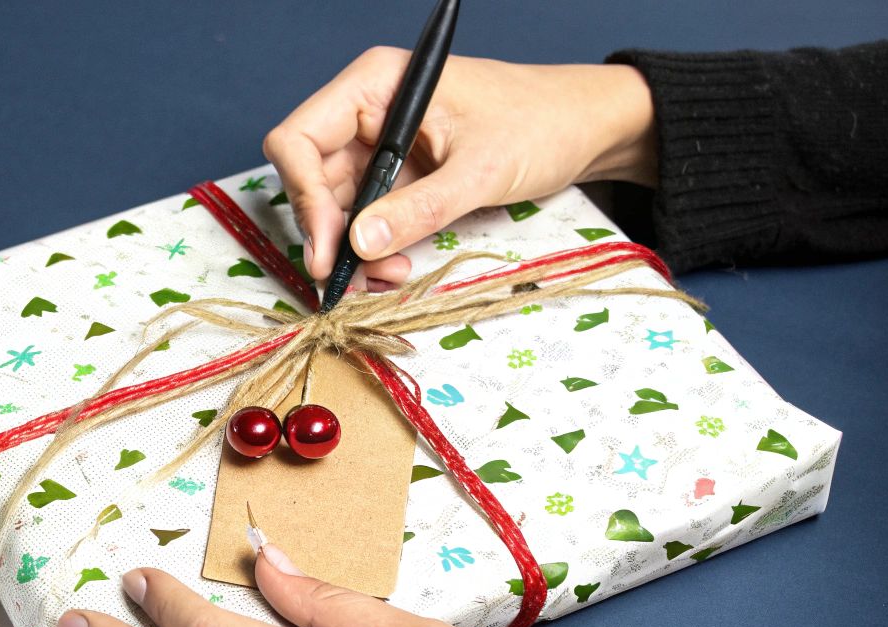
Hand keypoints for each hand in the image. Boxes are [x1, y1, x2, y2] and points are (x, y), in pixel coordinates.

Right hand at [264, 50, 656, 288]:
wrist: (588, 129)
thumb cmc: (542, 123)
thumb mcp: (481, 169)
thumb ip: (417, 208)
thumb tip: (357, 245)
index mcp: (376, 84)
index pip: (299, 139)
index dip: (303, 195)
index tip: (330, 247)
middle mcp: (368, 113)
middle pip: (311, 180)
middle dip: (330, 234)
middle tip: (354, 280)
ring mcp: (382, 147)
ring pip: (337, 208)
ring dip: (352, 251)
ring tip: (388, 277)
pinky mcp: (401, 178)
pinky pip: (367, 219)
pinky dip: (373, 250)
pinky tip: (395, 268)